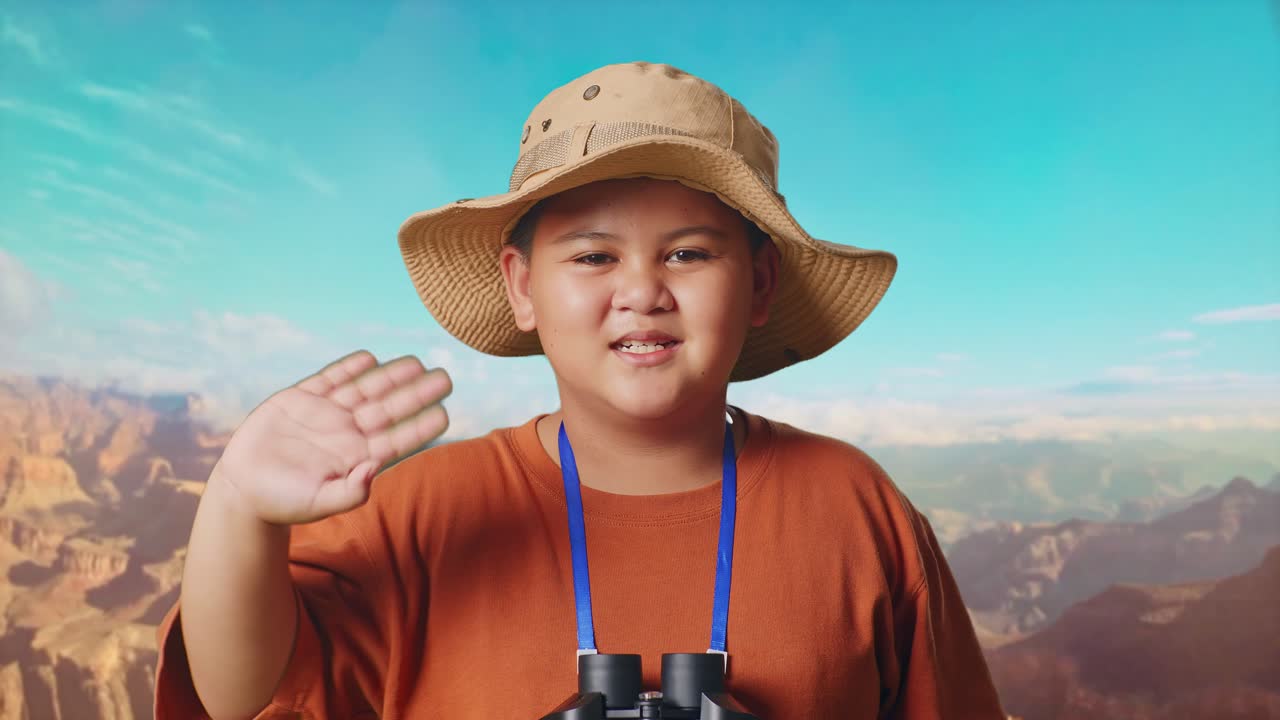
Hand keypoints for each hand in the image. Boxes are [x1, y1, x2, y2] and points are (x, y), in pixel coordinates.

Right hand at [209, 350, 451, 524]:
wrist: (243, 490)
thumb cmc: (284, 503)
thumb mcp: (318, 503)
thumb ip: (349, 493)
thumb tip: (373, 470)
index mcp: (357, 457)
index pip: (398, 439)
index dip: (421, 426)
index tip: (446, 413)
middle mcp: (347, 432)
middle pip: (389, 408)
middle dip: (417, 392)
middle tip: (446, 377)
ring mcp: (325, 413)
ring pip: (365, 389)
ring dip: (390, 375)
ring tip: (417, 362)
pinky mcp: (299, 399)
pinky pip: (329, 378)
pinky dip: (348, 367)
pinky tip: (370, 358)